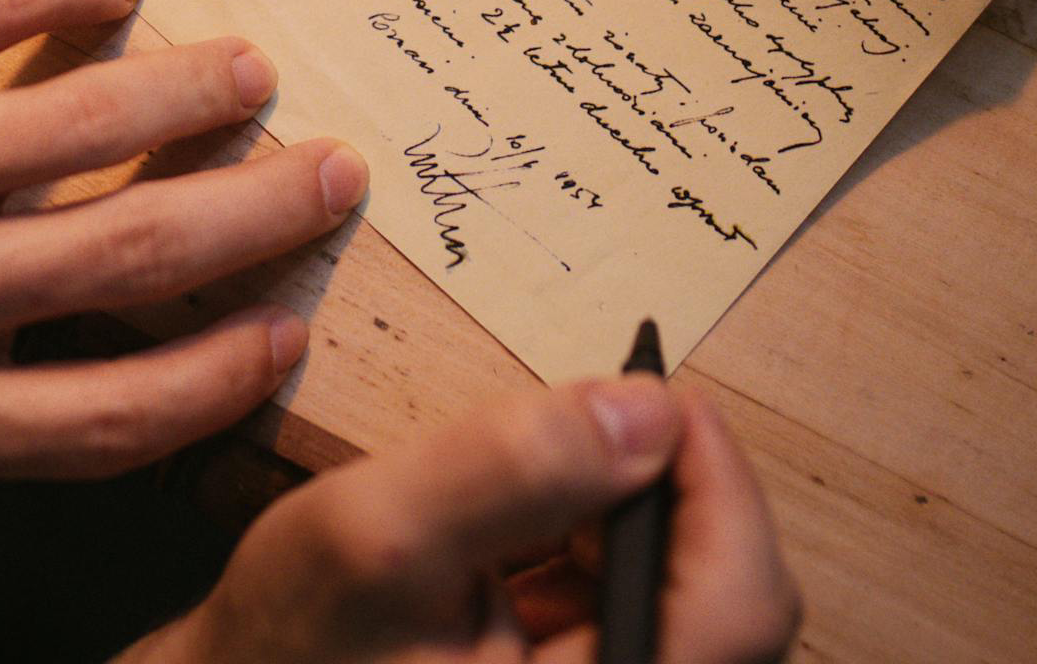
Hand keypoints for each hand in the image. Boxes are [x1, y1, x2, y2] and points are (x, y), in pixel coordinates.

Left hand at [0, 0, 365, 483]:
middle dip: (260, 212)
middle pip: (134, 254)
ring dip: (198, 87)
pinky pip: (12, 2)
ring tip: (247, 73)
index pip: (107, 416)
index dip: (220, 375)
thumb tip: (98, 334)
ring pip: (98, 115)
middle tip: (331, 173)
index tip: (285, 331)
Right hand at [124, 378, 798, 663]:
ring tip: (534, 488)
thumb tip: (645, 412)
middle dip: (666, 494)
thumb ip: (512, 467)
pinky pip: (630, 607)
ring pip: (684, 598)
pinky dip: (594, 548)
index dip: (720, 485)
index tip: (661, 397)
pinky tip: (526, 531)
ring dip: (627, 519)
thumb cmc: (293, 643)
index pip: (743, 606)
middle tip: (597, 423)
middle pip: (730, 603)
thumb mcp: (380, 530)